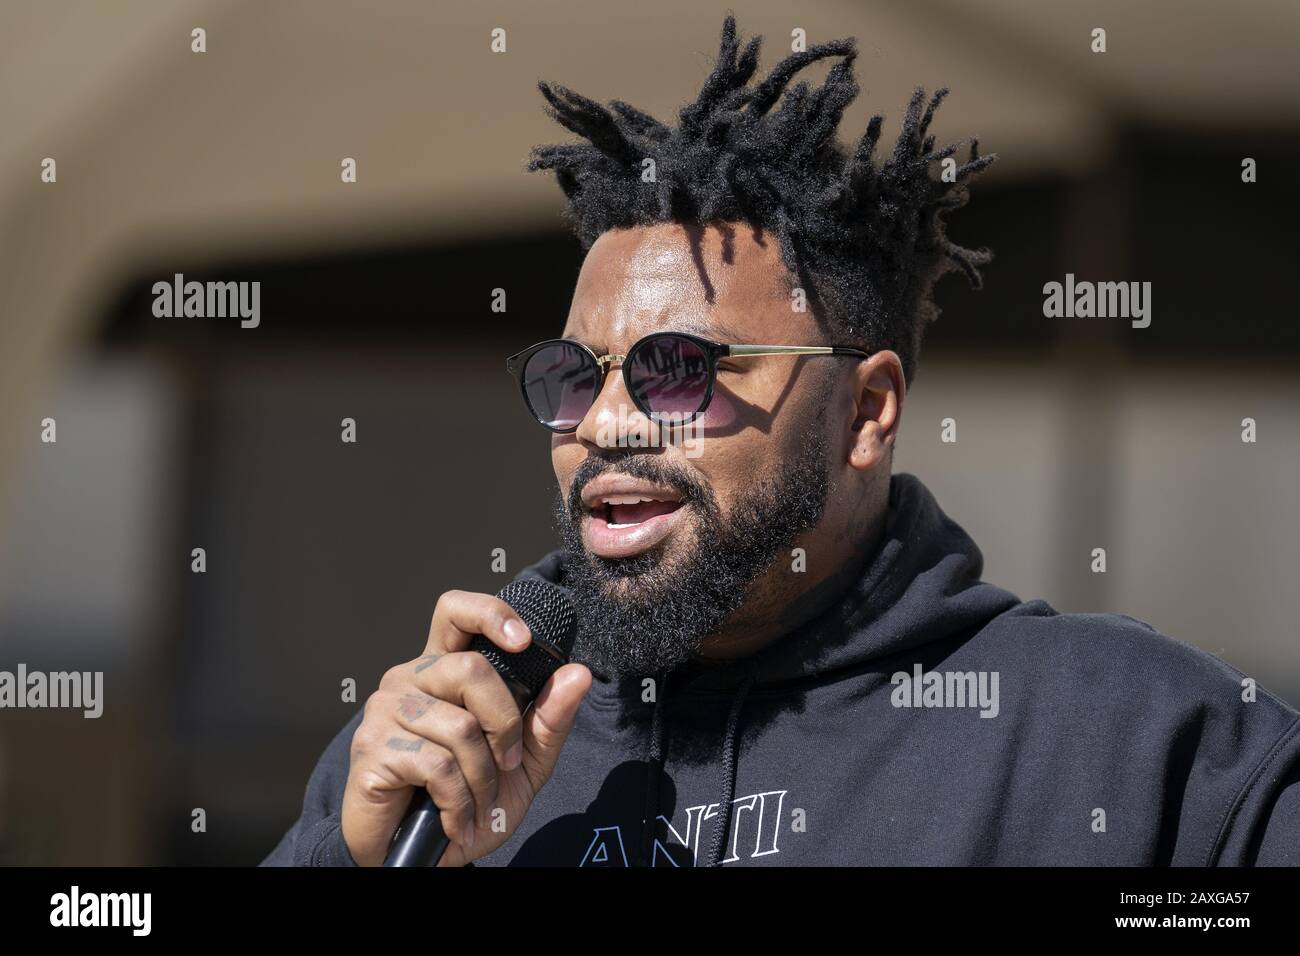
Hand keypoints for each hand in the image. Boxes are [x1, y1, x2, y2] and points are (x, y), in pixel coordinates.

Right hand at [340, 590, 590, 865]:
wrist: (423, 857)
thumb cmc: (469, 801)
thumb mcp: (524, 761)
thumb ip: (550, 718)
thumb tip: (578, 674)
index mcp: (443, 670)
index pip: (455, 611)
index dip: (490, 613)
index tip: (524, 641)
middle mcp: (410, 679)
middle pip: (471, 670)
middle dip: (505, 723)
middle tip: (505, 763)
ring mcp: (386, 710)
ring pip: (460, 726)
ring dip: (482, 775)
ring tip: (477, 799)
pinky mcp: (371, 748)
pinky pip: (437, 765)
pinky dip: (459, 801)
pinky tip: (454, 818)